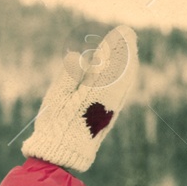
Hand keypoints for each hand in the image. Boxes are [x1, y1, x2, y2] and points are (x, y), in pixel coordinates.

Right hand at [21, 24, 137, 171]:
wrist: (64, 154)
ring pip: (125, 81)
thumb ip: (67, 76)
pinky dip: (127, 78)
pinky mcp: (112, 116)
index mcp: (92, 94)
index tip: (119, 31)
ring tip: (130, 46)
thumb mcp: (55, 99)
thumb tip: (77, 55)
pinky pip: (123, 92)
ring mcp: (112, 109)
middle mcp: (107, 101)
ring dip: (128, 63)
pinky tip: (128, 70)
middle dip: (125, 51)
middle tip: (128, 33)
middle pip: (121, 70)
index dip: (113, 47)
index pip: (107, 64)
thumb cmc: (55, 125)